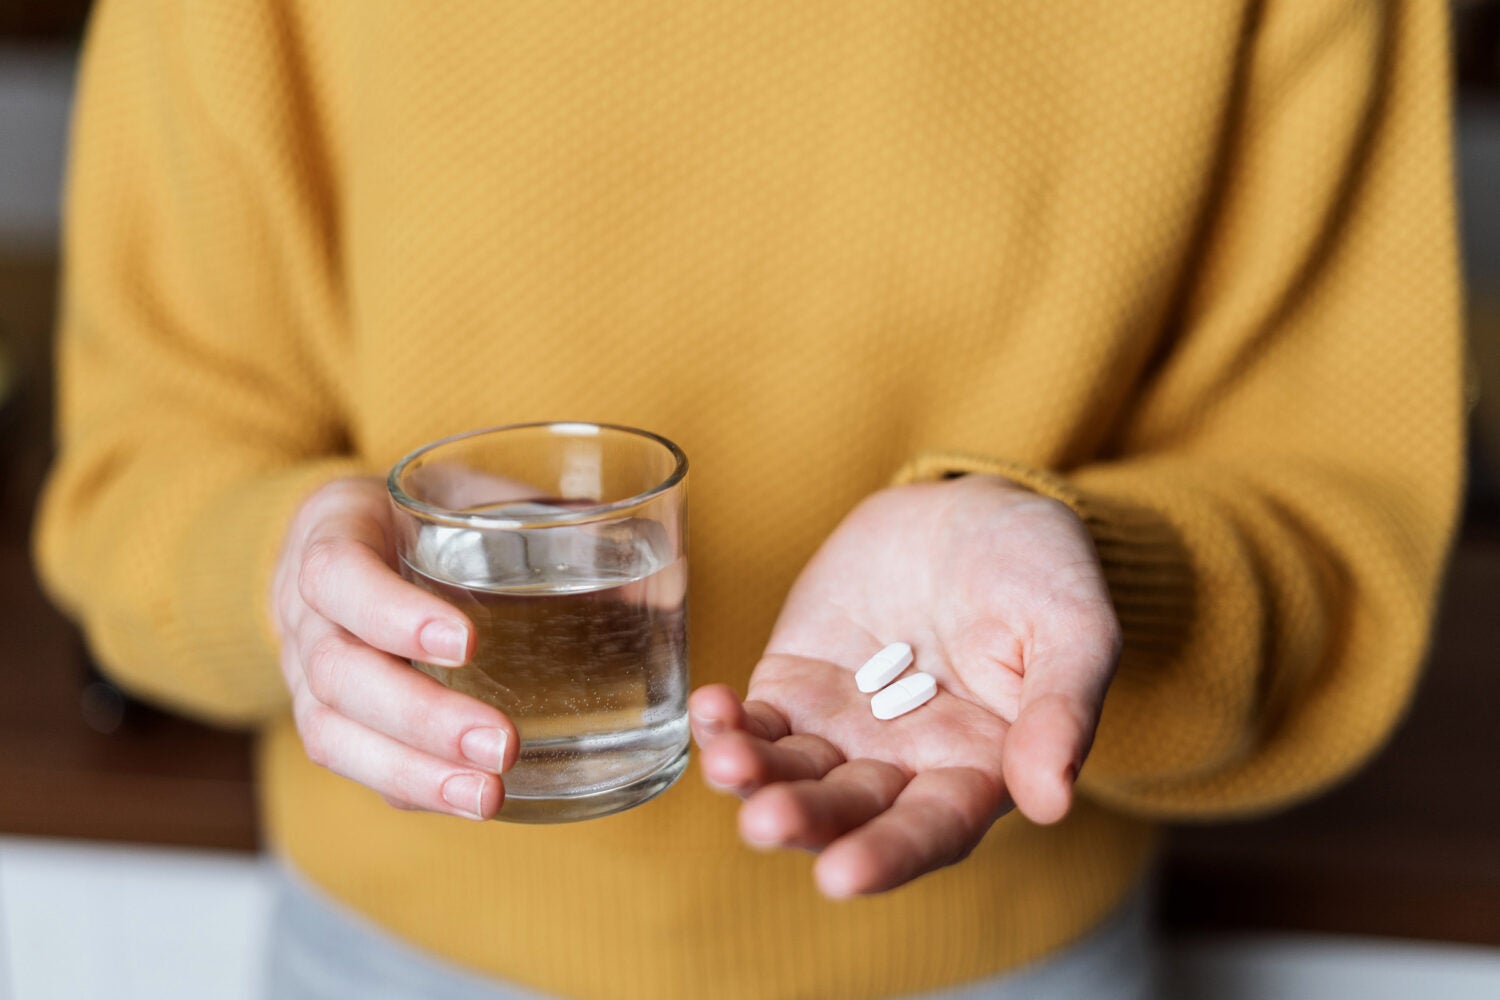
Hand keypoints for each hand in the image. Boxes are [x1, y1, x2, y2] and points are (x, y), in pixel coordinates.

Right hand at [269, 476, 518, 818]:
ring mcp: (305, 673)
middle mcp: (304, 612)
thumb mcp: (469, 490)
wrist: (343, 539)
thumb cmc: (422, 512)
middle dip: (421, 717)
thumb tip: (661, 571)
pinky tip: (471, 804)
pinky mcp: (330, 718)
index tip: (469, 644)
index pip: (339, 576)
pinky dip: (414, 787)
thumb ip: (544, 518)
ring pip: (334, 734)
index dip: (395, 614)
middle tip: (500, 745)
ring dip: (415, 771)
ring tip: (488, 797)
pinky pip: (356, 764)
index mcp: (333, 533)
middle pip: (338, 674)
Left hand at [690, 475, 1119, 896]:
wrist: (972, 511)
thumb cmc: (1040, 572)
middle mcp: (904, 766)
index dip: (889, 855)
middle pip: (848, 812)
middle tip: (765, 822)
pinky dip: (728, 723)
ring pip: (791, 774)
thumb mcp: (1075, 629)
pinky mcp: (796, 685)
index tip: (842, 877)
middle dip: (805, 821)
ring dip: (754, 777)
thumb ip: (1061, 712)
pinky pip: (757, 719)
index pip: (931, 830)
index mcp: (978, 771)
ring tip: (727, 760)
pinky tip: (710, 709)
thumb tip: (1052, 802)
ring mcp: (843, 728)